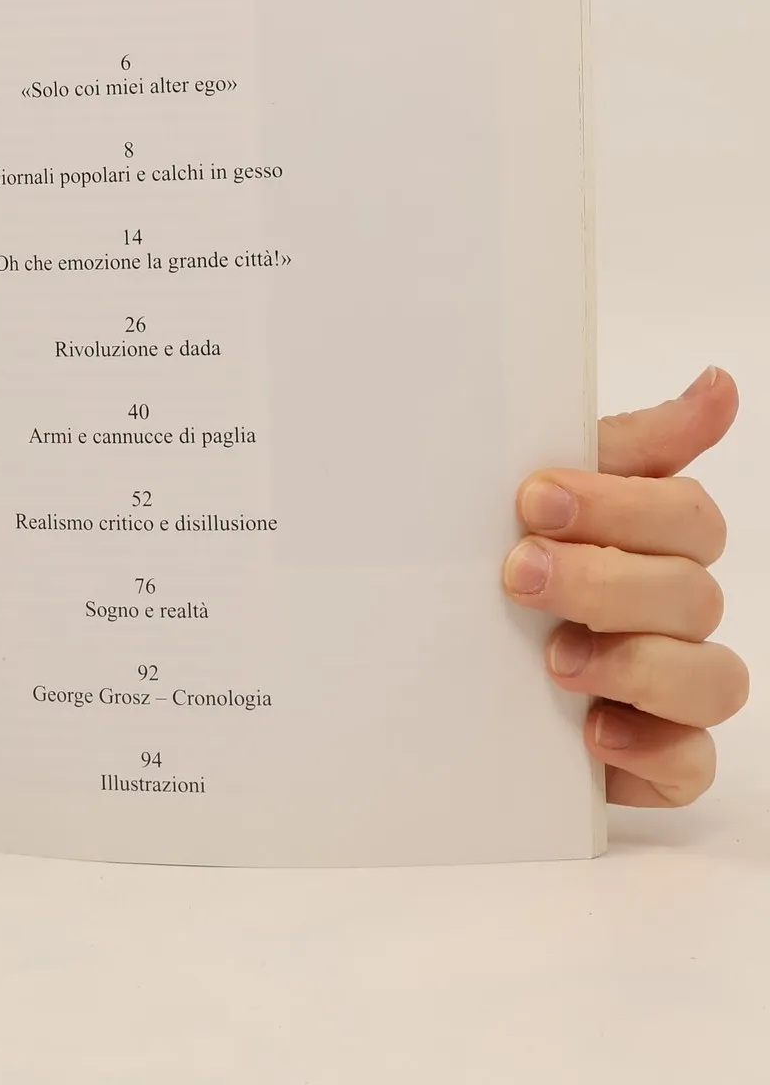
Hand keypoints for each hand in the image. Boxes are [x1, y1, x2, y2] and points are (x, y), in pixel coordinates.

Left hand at [503, 367, 749, 805]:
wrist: (427, 647)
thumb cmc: (499, 548)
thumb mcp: (537, 489)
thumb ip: (626, 443)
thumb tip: (720, 383)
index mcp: (650, 539)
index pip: (687, 514)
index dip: (620, 506)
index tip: (534, 499)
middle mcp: (671, 610)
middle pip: (692, 593)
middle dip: (602, 581)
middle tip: (520, 574)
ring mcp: (671, 686)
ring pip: (712, 678)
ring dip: (635, 664)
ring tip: (554, 659)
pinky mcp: (655, 756)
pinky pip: (692, 763)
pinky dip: (651, 749)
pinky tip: (593, 731)